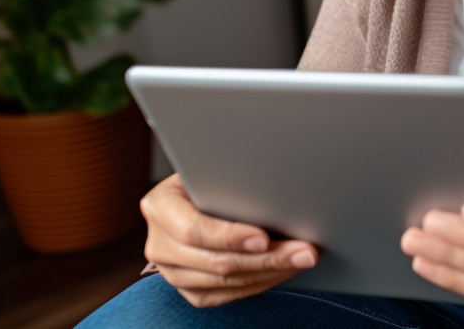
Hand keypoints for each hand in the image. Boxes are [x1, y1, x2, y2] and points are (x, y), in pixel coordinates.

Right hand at [140, 173, 318, 307]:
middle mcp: (159, 243)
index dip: (229, 237)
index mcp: (160, 206)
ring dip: (269, 272)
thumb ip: (231, 180)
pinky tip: (283, 271)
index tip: (264, 238)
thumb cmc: (212, 175)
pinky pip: (224, 295)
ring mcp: (172, 270)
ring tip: (302, 259)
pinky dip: (258, 284)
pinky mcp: (189, 288)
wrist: (199, 193)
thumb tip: (276, 187)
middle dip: (266, 258)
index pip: (193, 230)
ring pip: (223, 282)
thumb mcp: (213, 168)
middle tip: (304, 251)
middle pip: (214, 262)